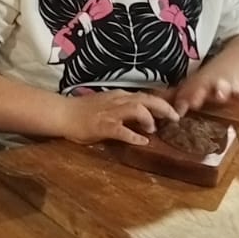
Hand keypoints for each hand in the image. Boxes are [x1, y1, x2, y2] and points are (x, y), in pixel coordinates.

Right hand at [56, 90, 177, 145]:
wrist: (62, 113)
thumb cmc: (81, 111)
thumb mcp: (106, 105)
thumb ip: (122, 108)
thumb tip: (140, 116)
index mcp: (119, 96)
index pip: (144, 96)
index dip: (161, 103)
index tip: (172, 111)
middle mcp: (117, 101)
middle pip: (146, 99)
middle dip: (163, 108)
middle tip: (176, 118)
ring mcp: (111, 113)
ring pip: (137, 109)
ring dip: (149, 118)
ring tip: (154, 129)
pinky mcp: (103, 126)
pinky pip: (122, 130)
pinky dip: (134, 136)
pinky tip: (142, 142)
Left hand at [169, 71, 238, 118]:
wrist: (231, 68)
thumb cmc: (203, 85)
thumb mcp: (188, 88)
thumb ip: (170, 97)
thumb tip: (148, 102)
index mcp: (194, 86)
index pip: (185, 92)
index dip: (182, 100)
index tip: (179, 108)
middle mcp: (207, 86)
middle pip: (202, 88)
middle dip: (198, 94)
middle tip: (194, 102)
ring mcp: (224, 87)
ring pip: (223, 88)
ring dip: (221, 91)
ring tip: (221, 96)